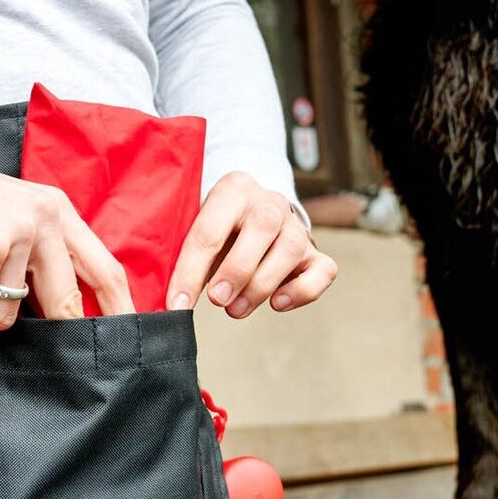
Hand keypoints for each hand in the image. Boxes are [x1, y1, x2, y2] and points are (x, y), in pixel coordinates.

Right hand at [0, 148, 132, 345]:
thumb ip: (29, 259)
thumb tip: (45, 319)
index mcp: (56, 210)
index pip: (104, 269)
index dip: (120, 310)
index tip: (128, 342)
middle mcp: (46, 218)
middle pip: (65, 305)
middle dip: (43, 339)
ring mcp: (18, 233)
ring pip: (6, 317)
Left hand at [166, 172, 337, 317]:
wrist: (249, 216)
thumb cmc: (217, 229)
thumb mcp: (196, 231)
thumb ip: (185, 258)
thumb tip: (174, 301)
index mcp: (233, 189)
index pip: (210, 229)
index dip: (190, 271)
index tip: (177, 305)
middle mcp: (269, 202)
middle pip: (262, 227)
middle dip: (237, 270)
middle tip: (216, 301)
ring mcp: (295, 225)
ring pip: (292, 249)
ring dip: (262, 286)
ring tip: (236, 309)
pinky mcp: (315, 251)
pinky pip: (323, 270)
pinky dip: (302, 291)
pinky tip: (277, 303)